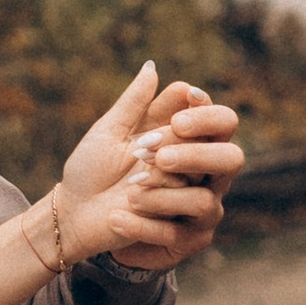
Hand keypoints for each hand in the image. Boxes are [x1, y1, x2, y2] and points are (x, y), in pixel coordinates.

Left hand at [55, 61, 242, 276]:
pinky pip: (177, 232)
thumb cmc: (93, 167)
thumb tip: (152, 67)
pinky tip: (115, 216)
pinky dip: (142, 223)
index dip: (206, 116)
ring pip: (203, 199)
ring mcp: (194, 205)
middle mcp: (200, 171)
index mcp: (186, 139)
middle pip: (231, 159)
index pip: (221, 122)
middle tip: (157, 156)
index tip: (177, 118)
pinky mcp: (182, 237)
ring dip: (163, 193)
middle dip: (196, 156)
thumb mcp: (108, 131)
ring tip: (130, 190)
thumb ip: (133, 103)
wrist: (73, 211)